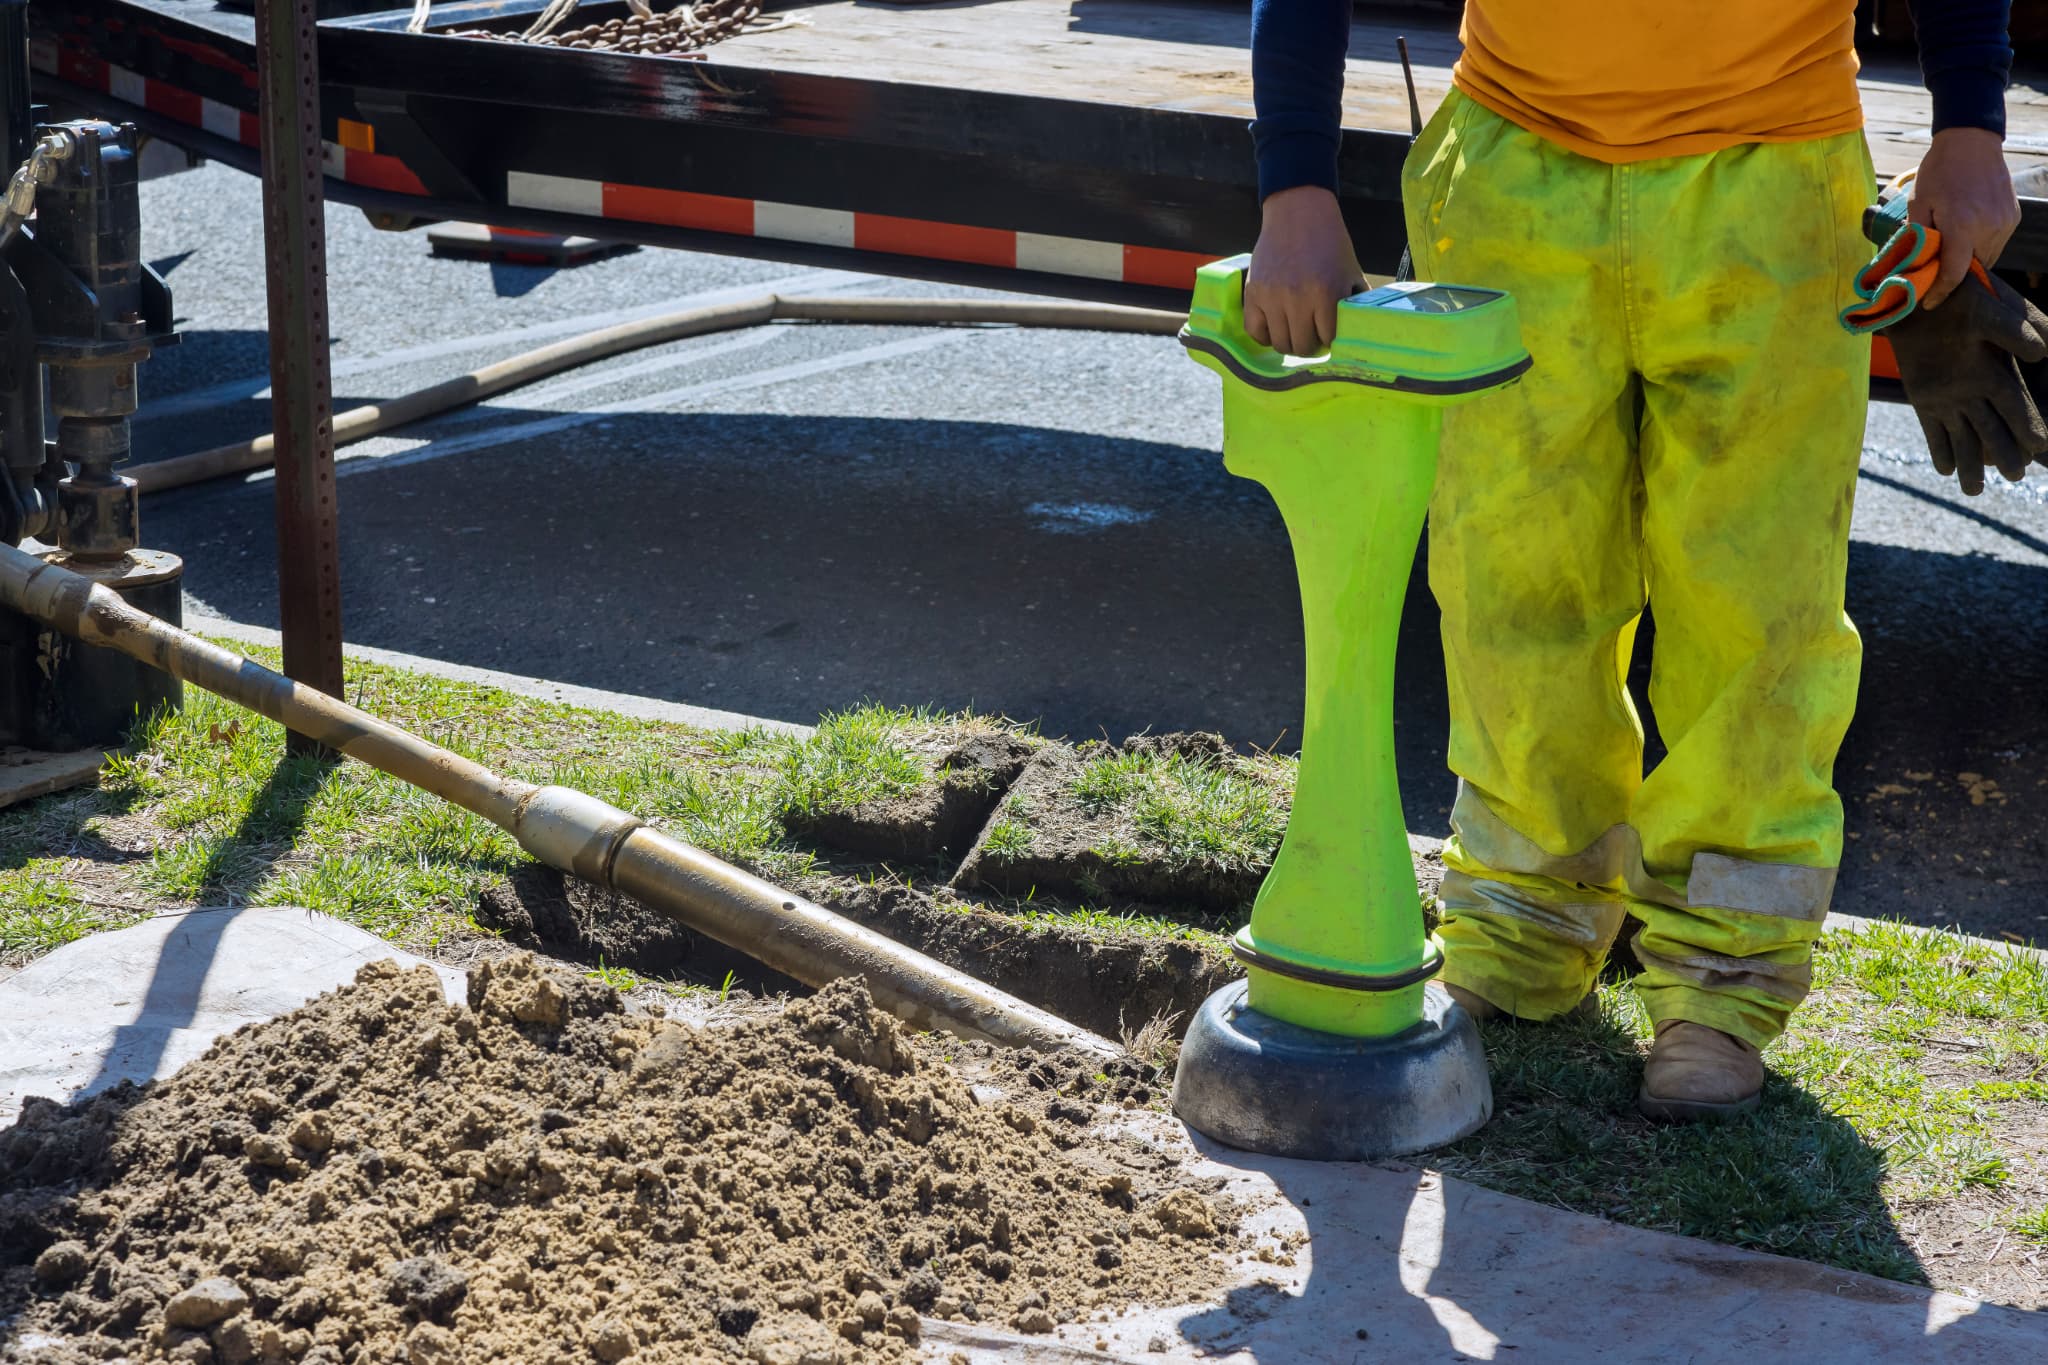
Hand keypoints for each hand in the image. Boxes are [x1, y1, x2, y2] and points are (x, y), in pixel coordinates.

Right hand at [1244, 186, 1363, 355]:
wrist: (1298, 213)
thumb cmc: (1329, 243)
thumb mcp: (1351, 272)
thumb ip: (1355, 302)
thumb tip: (1361, 332)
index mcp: (1327, 294)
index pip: (1328, 340)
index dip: (1330, 340)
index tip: (1330, 335)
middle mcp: (1297, 298)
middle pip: (1302, 346)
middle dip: (1310, 344)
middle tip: (1312, 334)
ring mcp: (1272, 297)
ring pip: (1279, 343)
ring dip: (1289, 341)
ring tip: (1295, 330)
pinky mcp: (1253, 293)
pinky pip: (1255, 331)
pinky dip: (1265, 335)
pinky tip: (1275, 326)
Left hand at [1911, 127, 2019, 310]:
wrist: (1971, 141)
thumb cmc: (1938, 172)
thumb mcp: (1918, 204)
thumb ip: (1917, 238)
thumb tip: (1912, 267)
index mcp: (1962, 227)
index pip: (1954, 274)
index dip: (1940, 293)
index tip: (1928, 303)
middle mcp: (1989, 228)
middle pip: (1972, 270)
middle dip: (1953, 279)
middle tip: (1934, 278)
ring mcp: (2005, 223)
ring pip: (1987, 259)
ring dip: (1968, 263)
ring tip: (1949, 257)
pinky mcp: (2013, 217)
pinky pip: (1996, 244)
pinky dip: (1980, 248)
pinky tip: (1966, 238)